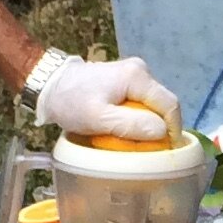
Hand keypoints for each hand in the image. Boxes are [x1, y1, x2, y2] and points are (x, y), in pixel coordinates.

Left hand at [35, 53, 181, 142]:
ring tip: (137, 141)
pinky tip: (128, 129)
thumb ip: (130, 125)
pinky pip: (142, 102)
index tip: (167, 151)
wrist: (49, 85)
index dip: (173, 130)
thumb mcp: (99, 118)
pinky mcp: (125, 80)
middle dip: (160, 128)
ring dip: (149, 123)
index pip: (170, 105)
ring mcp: (133, 73)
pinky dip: (139, 117)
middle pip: (162, 104)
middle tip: (150, 149)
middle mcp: (140, 70)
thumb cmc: (71, 102)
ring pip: (153, 104)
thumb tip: (162, 131)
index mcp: (137, 76)